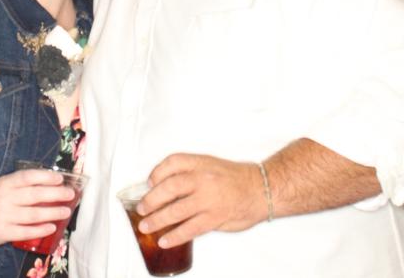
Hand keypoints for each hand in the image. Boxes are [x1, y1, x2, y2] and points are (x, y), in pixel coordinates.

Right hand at [0, 169, 73, 248]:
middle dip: (55, 194)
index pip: (28, 177)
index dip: (45, 177)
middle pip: (34, 195)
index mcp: (5, 183)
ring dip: (52, 213)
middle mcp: (5, 198)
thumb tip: (49, 182)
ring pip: (33, 214)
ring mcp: (3, 215)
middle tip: (70, 194)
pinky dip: (40, 230)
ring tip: (66, 211)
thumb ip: (20, 184)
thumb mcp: (1, 186)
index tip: (60, 178)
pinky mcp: (2, 232)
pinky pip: (25, 231)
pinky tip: (51, 228)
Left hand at [136, 154, 267, 247]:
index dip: (157, 172)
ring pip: (177, 210)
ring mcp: (209, 199)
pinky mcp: (215, 217)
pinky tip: (165, 240)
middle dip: (152, 199)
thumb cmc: (236, 178)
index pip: (173, 162)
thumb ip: (191, 174)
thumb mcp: (211, 166)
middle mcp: (203, 178)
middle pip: (170, 187)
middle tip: (142, 208)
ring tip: (146, 226)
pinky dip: (175, 236)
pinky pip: (190, 228)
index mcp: (201, 163)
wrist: (262, 188)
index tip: (149, 182)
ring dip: (158, 220)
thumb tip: (165, 188)